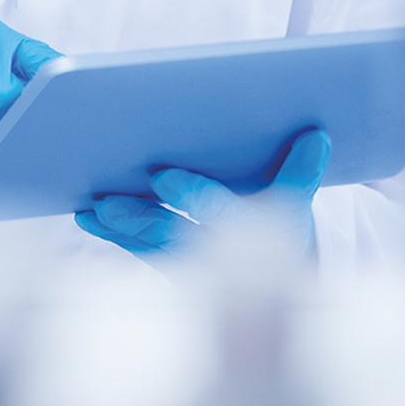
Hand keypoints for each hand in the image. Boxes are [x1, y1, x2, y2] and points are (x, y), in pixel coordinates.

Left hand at [75, 128, 329, 268]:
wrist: (275, 271)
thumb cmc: (277, 221)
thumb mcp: (293, 198)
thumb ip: (299, 170)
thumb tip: (315, 134)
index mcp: (251, 228)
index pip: (220, 210)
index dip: (193, 195)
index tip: (162, 177)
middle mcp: (218, 249)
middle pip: (173, 231)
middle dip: (141, 216)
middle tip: (107, 201)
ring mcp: (192, 262)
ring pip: (150, 243)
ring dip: (119, 228)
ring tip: (89, 209)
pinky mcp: (171, 264)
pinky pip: (139, 250)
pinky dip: (115, 236)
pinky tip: (89, 217)